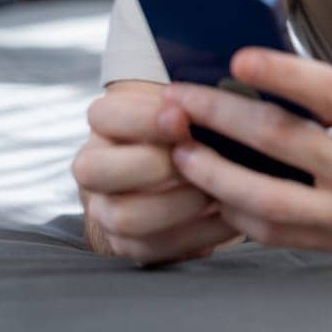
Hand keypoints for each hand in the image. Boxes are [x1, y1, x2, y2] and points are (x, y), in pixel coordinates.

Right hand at [73, 83, 241, 263]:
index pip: (104, 115)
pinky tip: (231, 216)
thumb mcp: (195, 104)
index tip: (182, 117)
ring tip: (218, 189)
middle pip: (96, 170)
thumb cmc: (202, 126)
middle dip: (153, 165)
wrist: (193, 173)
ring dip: (179, 202)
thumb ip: (200, 97)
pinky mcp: (131, 245)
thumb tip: (235, 83)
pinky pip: (156, 248)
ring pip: (124, 215)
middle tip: (199, 158)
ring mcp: (107, 210)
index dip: (142, 118)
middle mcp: (96, 168)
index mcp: (107, 123)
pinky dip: (199, 233)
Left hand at [159, 50, 331, 259]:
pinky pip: (272, 231)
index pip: (330, 92)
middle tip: (181, 99)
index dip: (281, 73)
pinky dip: (235, 209)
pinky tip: (213, 187)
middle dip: (222, 116)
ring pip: (265, 198)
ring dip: (214, 172)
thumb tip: (285, 75)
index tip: (238, 57)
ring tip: (182, 150)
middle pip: (283, 142)